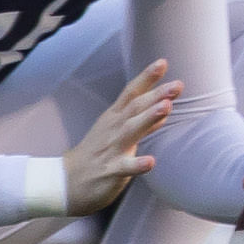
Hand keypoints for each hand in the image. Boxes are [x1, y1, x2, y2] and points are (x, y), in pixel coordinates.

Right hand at [64, 60, 179, 213]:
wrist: (65, 182)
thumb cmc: (96, 153)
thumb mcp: (117, 132)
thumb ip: (142, 119)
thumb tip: (166, 106)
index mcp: (115, 118)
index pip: (131, 93)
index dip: (146, 78)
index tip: (162, 62)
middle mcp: (113, 129)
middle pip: (135, 108)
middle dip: (156, 95)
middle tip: (177, 85)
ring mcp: (111, 149)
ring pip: (130, 131)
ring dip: (149, 118)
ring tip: (167, 107)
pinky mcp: (110, 171)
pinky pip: (124, 167)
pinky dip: (137, 164)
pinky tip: (151, 162)